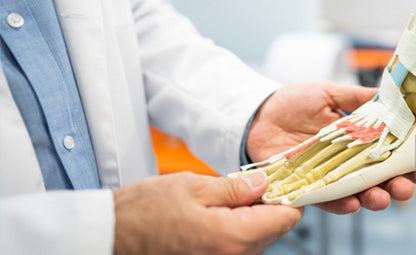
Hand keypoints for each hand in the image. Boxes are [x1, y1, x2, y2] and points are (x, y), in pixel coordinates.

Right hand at [113, 171, 302, 254]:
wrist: (114, 236)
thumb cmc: (145, 211)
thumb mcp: (192, 186)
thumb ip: (234, 187)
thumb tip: (264, 182)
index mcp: (231, 237)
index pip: (285, 219)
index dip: (288, 195)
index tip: (281, 180)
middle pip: (274, 230)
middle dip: (268, 204)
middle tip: (250, 183)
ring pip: (257, 239)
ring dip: (251, 216)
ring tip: (228, 196)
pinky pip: (239, 247)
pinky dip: (237, 228)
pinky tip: (217, 213)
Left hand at [246, 82, 414, 213]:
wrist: (258, 113)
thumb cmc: (291, 102)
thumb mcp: (327, 94)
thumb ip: (356, 97)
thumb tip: (391, 96)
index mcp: (353, 139)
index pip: (384, 154)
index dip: (401, 162)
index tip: (414, 166)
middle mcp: (341, 160)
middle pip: (373, 178)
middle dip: (391, 186)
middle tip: (402, 188)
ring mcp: (323, 174)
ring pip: (352, 192)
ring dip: (369, 198)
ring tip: (378, 198)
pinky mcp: (303, 184)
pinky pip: (322, 198)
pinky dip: (337, 203)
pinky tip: (350, 203)